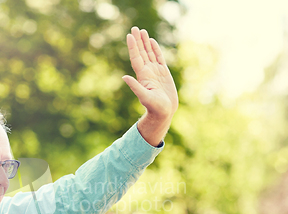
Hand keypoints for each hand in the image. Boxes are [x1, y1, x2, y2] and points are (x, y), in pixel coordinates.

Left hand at [122, 27, 177, 145]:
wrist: (164, 112)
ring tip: (142, 31)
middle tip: (134, 28)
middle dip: (138, 41)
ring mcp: (155, 72)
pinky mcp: (163, 73)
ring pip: (149, 53)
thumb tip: (124, 77)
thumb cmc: (154, 107)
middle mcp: (147, 72)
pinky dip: (155, 49)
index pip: (136, 57)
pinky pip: (159, 58)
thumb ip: (135, 86)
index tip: (129, 35)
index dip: (132, 47)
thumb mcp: (144, 96)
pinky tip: (152, 42)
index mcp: (142, 76)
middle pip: (141, 52)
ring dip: (145, 42)